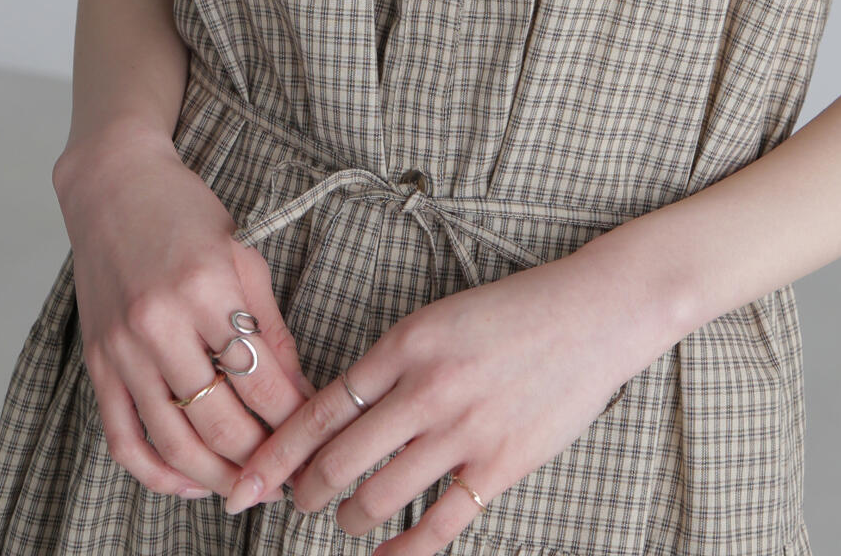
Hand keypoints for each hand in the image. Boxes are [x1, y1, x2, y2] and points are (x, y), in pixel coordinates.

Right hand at [54, 127, 318, 500]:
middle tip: (294, 474)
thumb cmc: (185, 213)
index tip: (320, 436)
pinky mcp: (96, 365)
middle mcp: (159, 323)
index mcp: (206, 288)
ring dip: (217, 477)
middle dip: (263, 456)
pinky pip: (124, 439)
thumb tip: (302, 391)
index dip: (294, 417)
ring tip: (251, 490)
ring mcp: (122, 349)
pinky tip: (192, 483)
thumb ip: (270, 327)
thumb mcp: (243, 256)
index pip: (260, 377)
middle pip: (219, 418)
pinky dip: (158, 473)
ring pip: (173, 441)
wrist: (113, 187)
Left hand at [220, 248, 643, 554]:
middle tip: (299, 501)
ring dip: (350, 520)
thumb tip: (337, 416)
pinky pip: (435, 529)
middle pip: (338, 463)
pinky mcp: (500, 465)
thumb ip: (391, 364)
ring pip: (378, 500)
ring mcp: (464, 431)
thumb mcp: (441, 319)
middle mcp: (427, 389)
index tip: (246, 483)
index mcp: (407, 344)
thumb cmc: (515, 310)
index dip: (275, 454)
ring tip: (348, 518)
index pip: (320, 410)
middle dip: (306, 493)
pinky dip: (400, 554)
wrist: (594, 312)